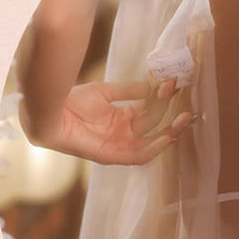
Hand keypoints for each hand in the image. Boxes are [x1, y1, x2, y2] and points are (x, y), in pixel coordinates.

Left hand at [27, 77, 194, 164]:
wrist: (52, 113)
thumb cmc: (73, 101)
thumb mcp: (105, 91)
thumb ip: (129, 90)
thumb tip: (151, 85)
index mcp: (123, 117)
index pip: (150, 110)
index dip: (163, 98)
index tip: (172, 82)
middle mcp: (125, 132)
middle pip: (155, 125)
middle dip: (170, 114)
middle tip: (186, 105)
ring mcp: (120, 145)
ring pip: (152, 143)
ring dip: (169, 133)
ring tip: (182, 120)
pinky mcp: (114, 156)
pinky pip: (139, 156)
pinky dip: (154, 148)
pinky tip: (166, 137)